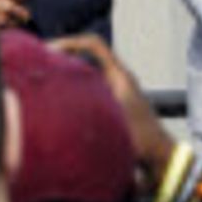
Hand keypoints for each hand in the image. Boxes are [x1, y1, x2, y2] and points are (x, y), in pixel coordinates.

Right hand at [48, 34, 172, 188]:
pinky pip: (88, 89)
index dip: (70, 42)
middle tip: (38, 65)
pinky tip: (59, 105)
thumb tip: (53, 106)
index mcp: (120, 75)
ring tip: (45, 83)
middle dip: (62, 58)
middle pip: (86, 57)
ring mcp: (115, 91)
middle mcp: (117, 78)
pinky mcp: (112, 105)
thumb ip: (85, 112)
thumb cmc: (142, 141)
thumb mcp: (112, 123)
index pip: (94, 45)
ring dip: (67, 75)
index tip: (48, 50)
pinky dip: (74, 91)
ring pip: (86, 74)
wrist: (162, 159)